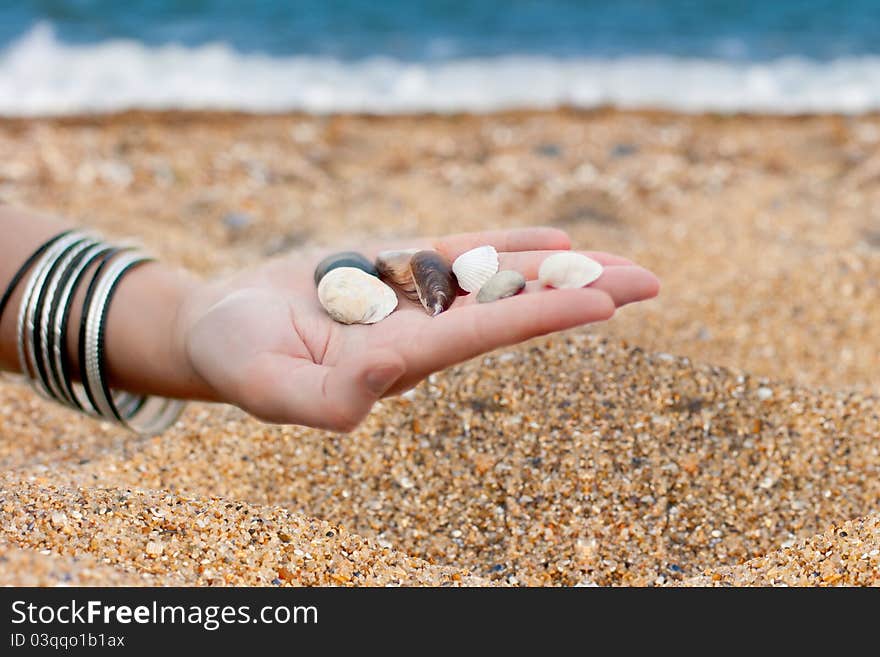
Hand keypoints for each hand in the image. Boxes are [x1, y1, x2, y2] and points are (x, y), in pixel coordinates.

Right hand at [179, 227, 658, 430]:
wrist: (220, 325)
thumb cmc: (234, 359)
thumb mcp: (264, 387)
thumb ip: (317, 402)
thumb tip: (374, 391)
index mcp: (393, 360)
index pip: (478, 334)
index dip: (537, 315)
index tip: (601, 302)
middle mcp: (418, 331)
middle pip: (509, 306)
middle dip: (576, 291)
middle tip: (649, 282)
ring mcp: (412, 299)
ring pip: (496, 276)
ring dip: (557, 266)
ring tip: (621, 261)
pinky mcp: (397, 269)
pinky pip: (461, 251)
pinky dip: (508, 242)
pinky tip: (558, 237)